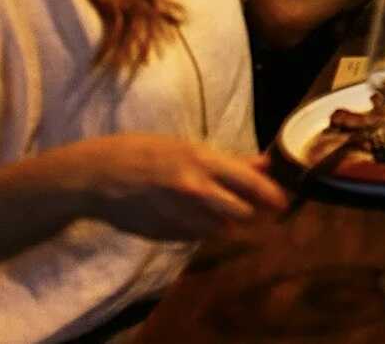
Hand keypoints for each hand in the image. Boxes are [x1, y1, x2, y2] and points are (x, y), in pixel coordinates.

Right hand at [63, 135, 286, 240]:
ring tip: (215, 208)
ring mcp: (180, 216)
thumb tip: (266, 164)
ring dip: (226, 222)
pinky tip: (188, 215)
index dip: (273, 194)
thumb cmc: (145, 152)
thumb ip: (229, 161)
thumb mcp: (188, 148)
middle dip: (250, 211)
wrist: (100, 176)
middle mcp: (195, 191)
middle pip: (242, 213)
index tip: (284, 200)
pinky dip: (200, 229)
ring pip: (220, 229)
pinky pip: (196, 237)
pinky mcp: (167, 235)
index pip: (251, 184)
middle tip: (253, 206)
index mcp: (203, 162)